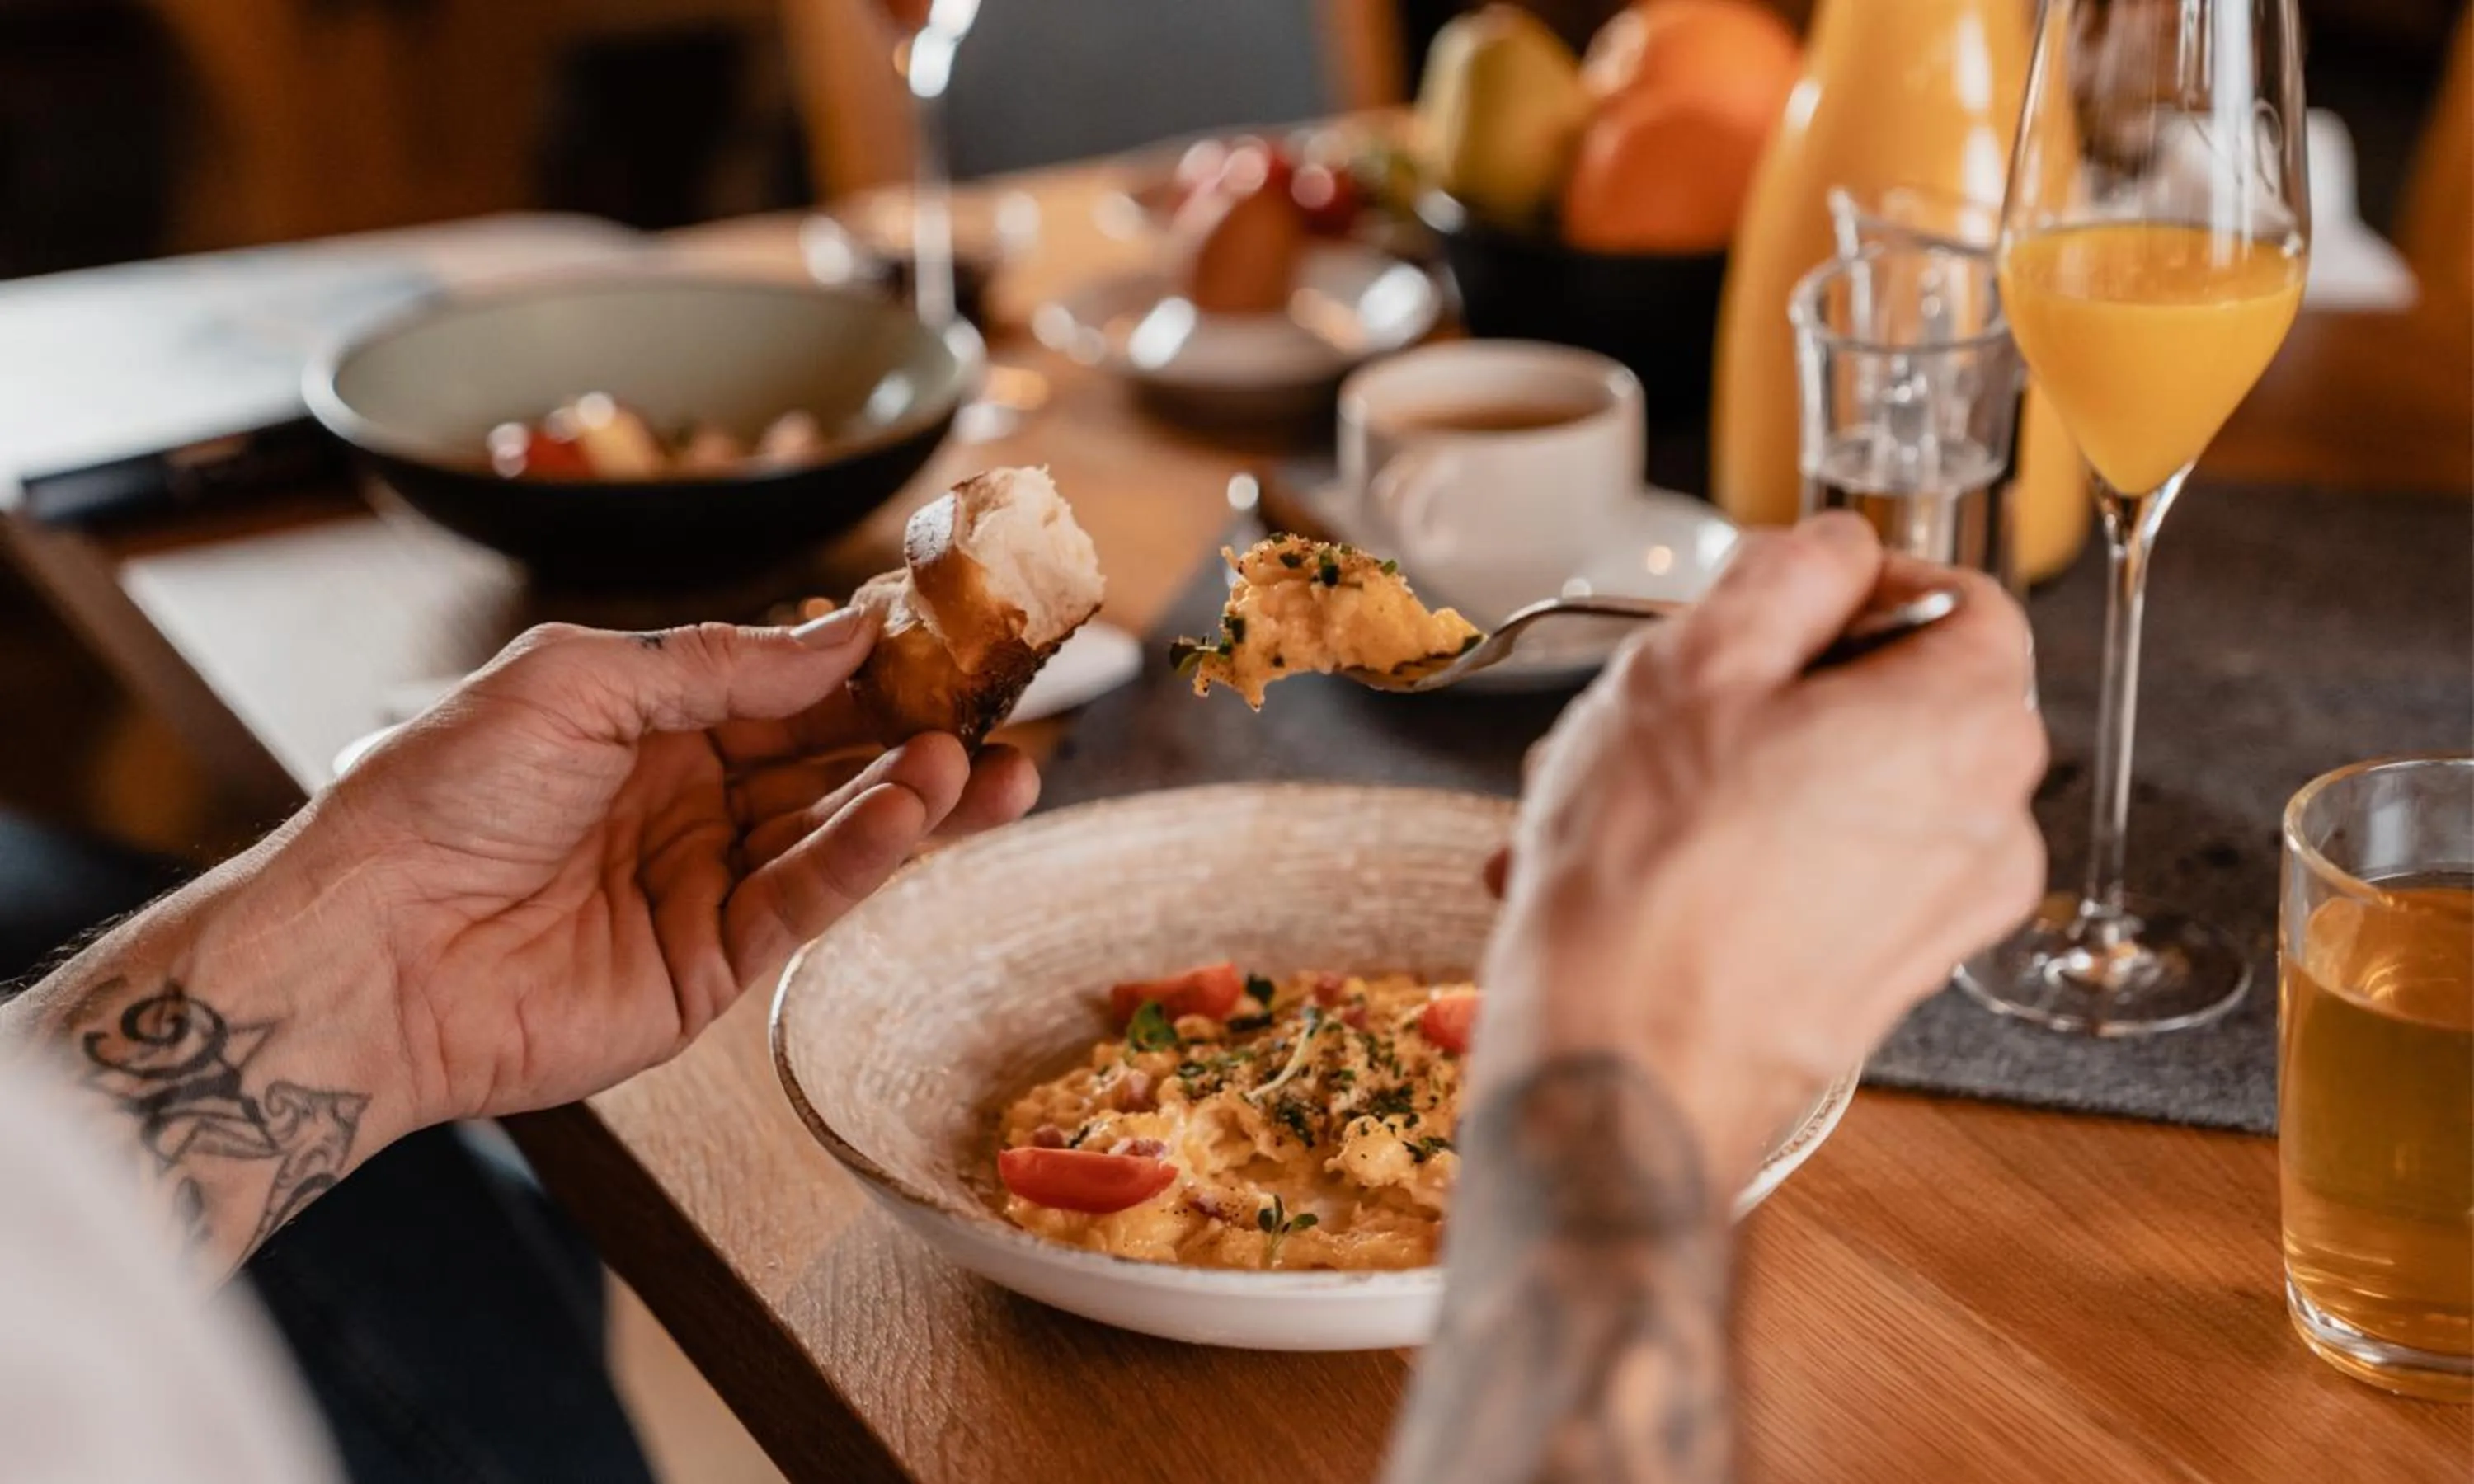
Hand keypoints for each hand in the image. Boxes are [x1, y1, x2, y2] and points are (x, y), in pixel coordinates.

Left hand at [259, 609, 1037, 1127]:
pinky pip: (806, 901)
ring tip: (987, 760)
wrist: (366, 945)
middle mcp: (688, 803)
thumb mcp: (576, 681)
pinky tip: (917, 809)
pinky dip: (866, 855)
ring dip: (915, 796)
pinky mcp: (711, 969)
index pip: (789, 689)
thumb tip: (843, 634)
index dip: (871, 665)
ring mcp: (703, 888)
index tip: (954, 636)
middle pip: (832, 763)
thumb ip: (719, 663)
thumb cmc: (438, 795)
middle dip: (921, 735)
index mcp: (648, 726)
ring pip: (837, 834)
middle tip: (1009, 707)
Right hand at [1479, 515, 2046, 1187]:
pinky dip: (1748, 858)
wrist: (1622, 1068)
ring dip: (1740, 778)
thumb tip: (1835, 549)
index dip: (1857, 587)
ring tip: (1619, 803)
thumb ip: (1789, 573)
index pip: (1961, 600)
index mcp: (1969, 720)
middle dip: (1776, 691)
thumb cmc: (1650, 871)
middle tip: (1662, 711)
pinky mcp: (1889, 977)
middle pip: (1900, 698)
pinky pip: (1830, 876)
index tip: (1771, 610)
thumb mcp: (1698, 660)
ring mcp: (1944, 911)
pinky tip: (1642, 871)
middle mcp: (1990, 819)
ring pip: (1849, 789)